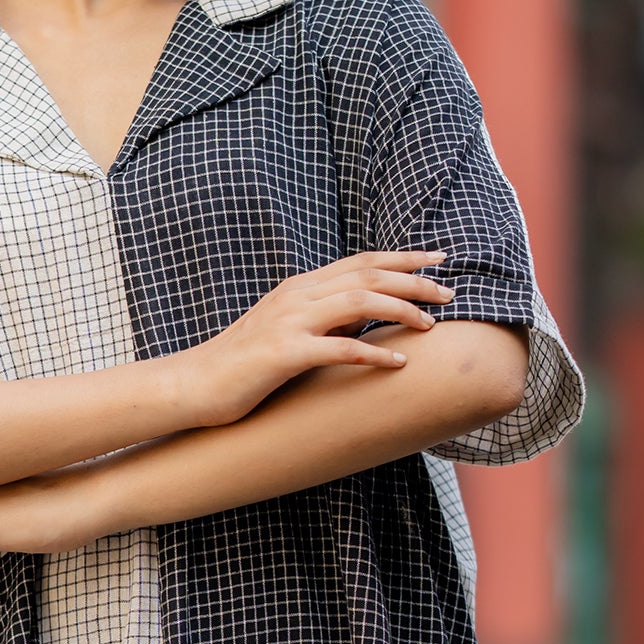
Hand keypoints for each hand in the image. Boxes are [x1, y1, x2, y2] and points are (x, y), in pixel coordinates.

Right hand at [177, 252, 452, 426]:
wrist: (193, 384)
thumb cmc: (244, 365)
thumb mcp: (289, 332)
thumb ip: (324, 320)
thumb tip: (363, 320)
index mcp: (301, 288)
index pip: (361, 262)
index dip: (403, 258)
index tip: (439, 260)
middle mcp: (297, 296)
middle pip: (368, 275)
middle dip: (414, 280)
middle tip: (449, 292)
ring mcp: (289, 322)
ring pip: (359, 303)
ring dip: (402, 310)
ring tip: (432, 324)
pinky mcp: (284, 354)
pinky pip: (339, 349)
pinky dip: (373, 353)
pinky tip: (399, 362)